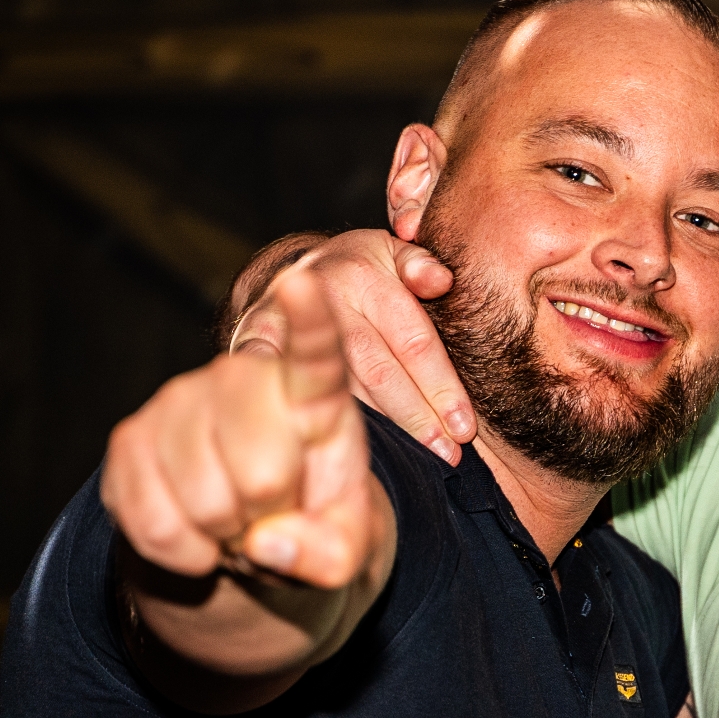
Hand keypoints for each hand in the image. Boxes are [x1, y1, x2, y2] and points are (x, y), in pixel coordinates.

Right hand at [104, 267, 384, 589]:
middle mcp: (243, 379)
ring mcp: (181, 400)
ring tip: (237, 517)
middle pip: (263, 473)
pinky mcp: (130, 437)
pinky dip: (181, 551)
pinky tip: (198, 536)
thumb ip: (331, 555)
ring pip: (206, 503)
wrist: (247, 537)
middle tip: (272, 510)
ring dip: (224, 536)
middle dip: (272, 518)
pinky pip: (154, 522)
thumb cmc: (311, 526)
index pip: (317, 350)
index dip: (309, 320)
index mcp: (314, 392)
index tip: (302, 281)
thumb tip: (264, 543)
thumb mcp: (348, 550)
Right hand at [231, 229, 471, 464]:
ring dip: (374, 430)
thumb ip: (420, 264)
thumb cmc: (357, 274)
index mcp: (365, 274)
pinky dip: (299, 418)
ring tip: (411, 463)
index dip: (442, 388)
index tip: (465, 428)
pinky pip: (280, 386)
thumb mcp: (391, 254)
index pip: (413, 341)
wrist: (292, 278)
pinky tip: (329, 451)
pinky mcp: (253, 341)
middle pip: (378, 370)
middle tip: (446, 454)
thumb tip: (440, 281)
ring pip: (336, 386)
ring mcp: (285, 319)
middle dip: (416, 417)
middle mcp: (325, 294)